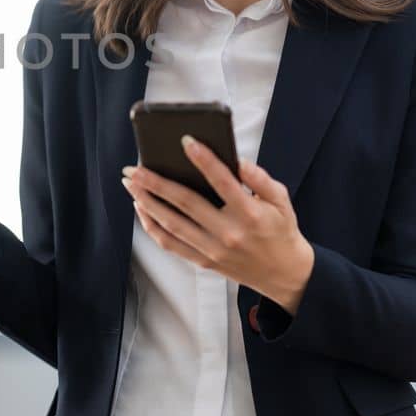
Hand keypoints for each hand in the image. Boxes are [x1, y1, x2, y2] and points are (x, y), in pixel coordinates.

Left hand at [121, 137, 313, 313]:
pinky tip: (142, 209)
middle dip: (156, 183)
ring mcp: (213, 250)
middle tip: (134, 168)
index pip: (223, 182)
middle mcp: (229, 233)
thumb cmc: (281, 230)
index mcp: (250, 214)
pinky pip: (171, 244)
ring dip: (147, 202)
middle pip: (186, 203)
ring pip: (172, 224)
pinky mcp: (204, 262)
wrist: (284, 274)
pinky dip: (152, 227)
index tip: (186, 141)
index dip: (204, 160)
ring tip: (131, 184)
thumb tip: (237, 160)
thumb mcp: (281, 200)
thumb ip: (260, 178)